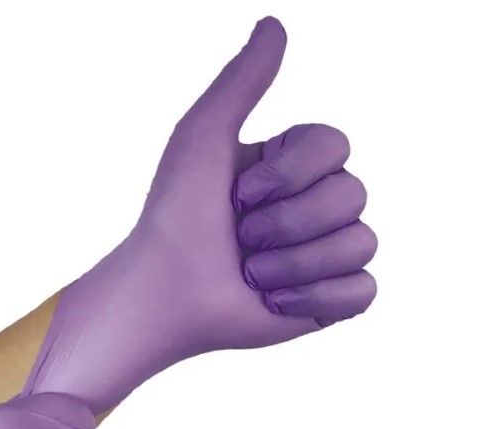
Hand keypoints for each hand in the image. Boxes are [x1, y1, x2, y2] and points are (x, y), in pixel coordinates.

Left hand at [24, 17, 376, 412]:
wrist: (163, 292)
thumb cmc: (174, 215)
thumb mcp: (203, 137)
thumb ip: (241, 82)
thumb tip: (274, 24)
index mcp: (292, 166)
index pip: (337, 145)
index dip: (291, 172)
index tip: (239, 193)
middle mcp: (315, 206)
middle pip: (353, 195)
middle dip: (287, 222)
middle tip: (240, 240)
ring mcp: (325, 255)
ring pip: (360, 243)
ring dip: (294, 262)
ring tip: (250, 274)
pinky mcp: (327, 303)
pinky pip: (362, 291)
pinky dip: (316, 297)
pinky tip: (274, 302)